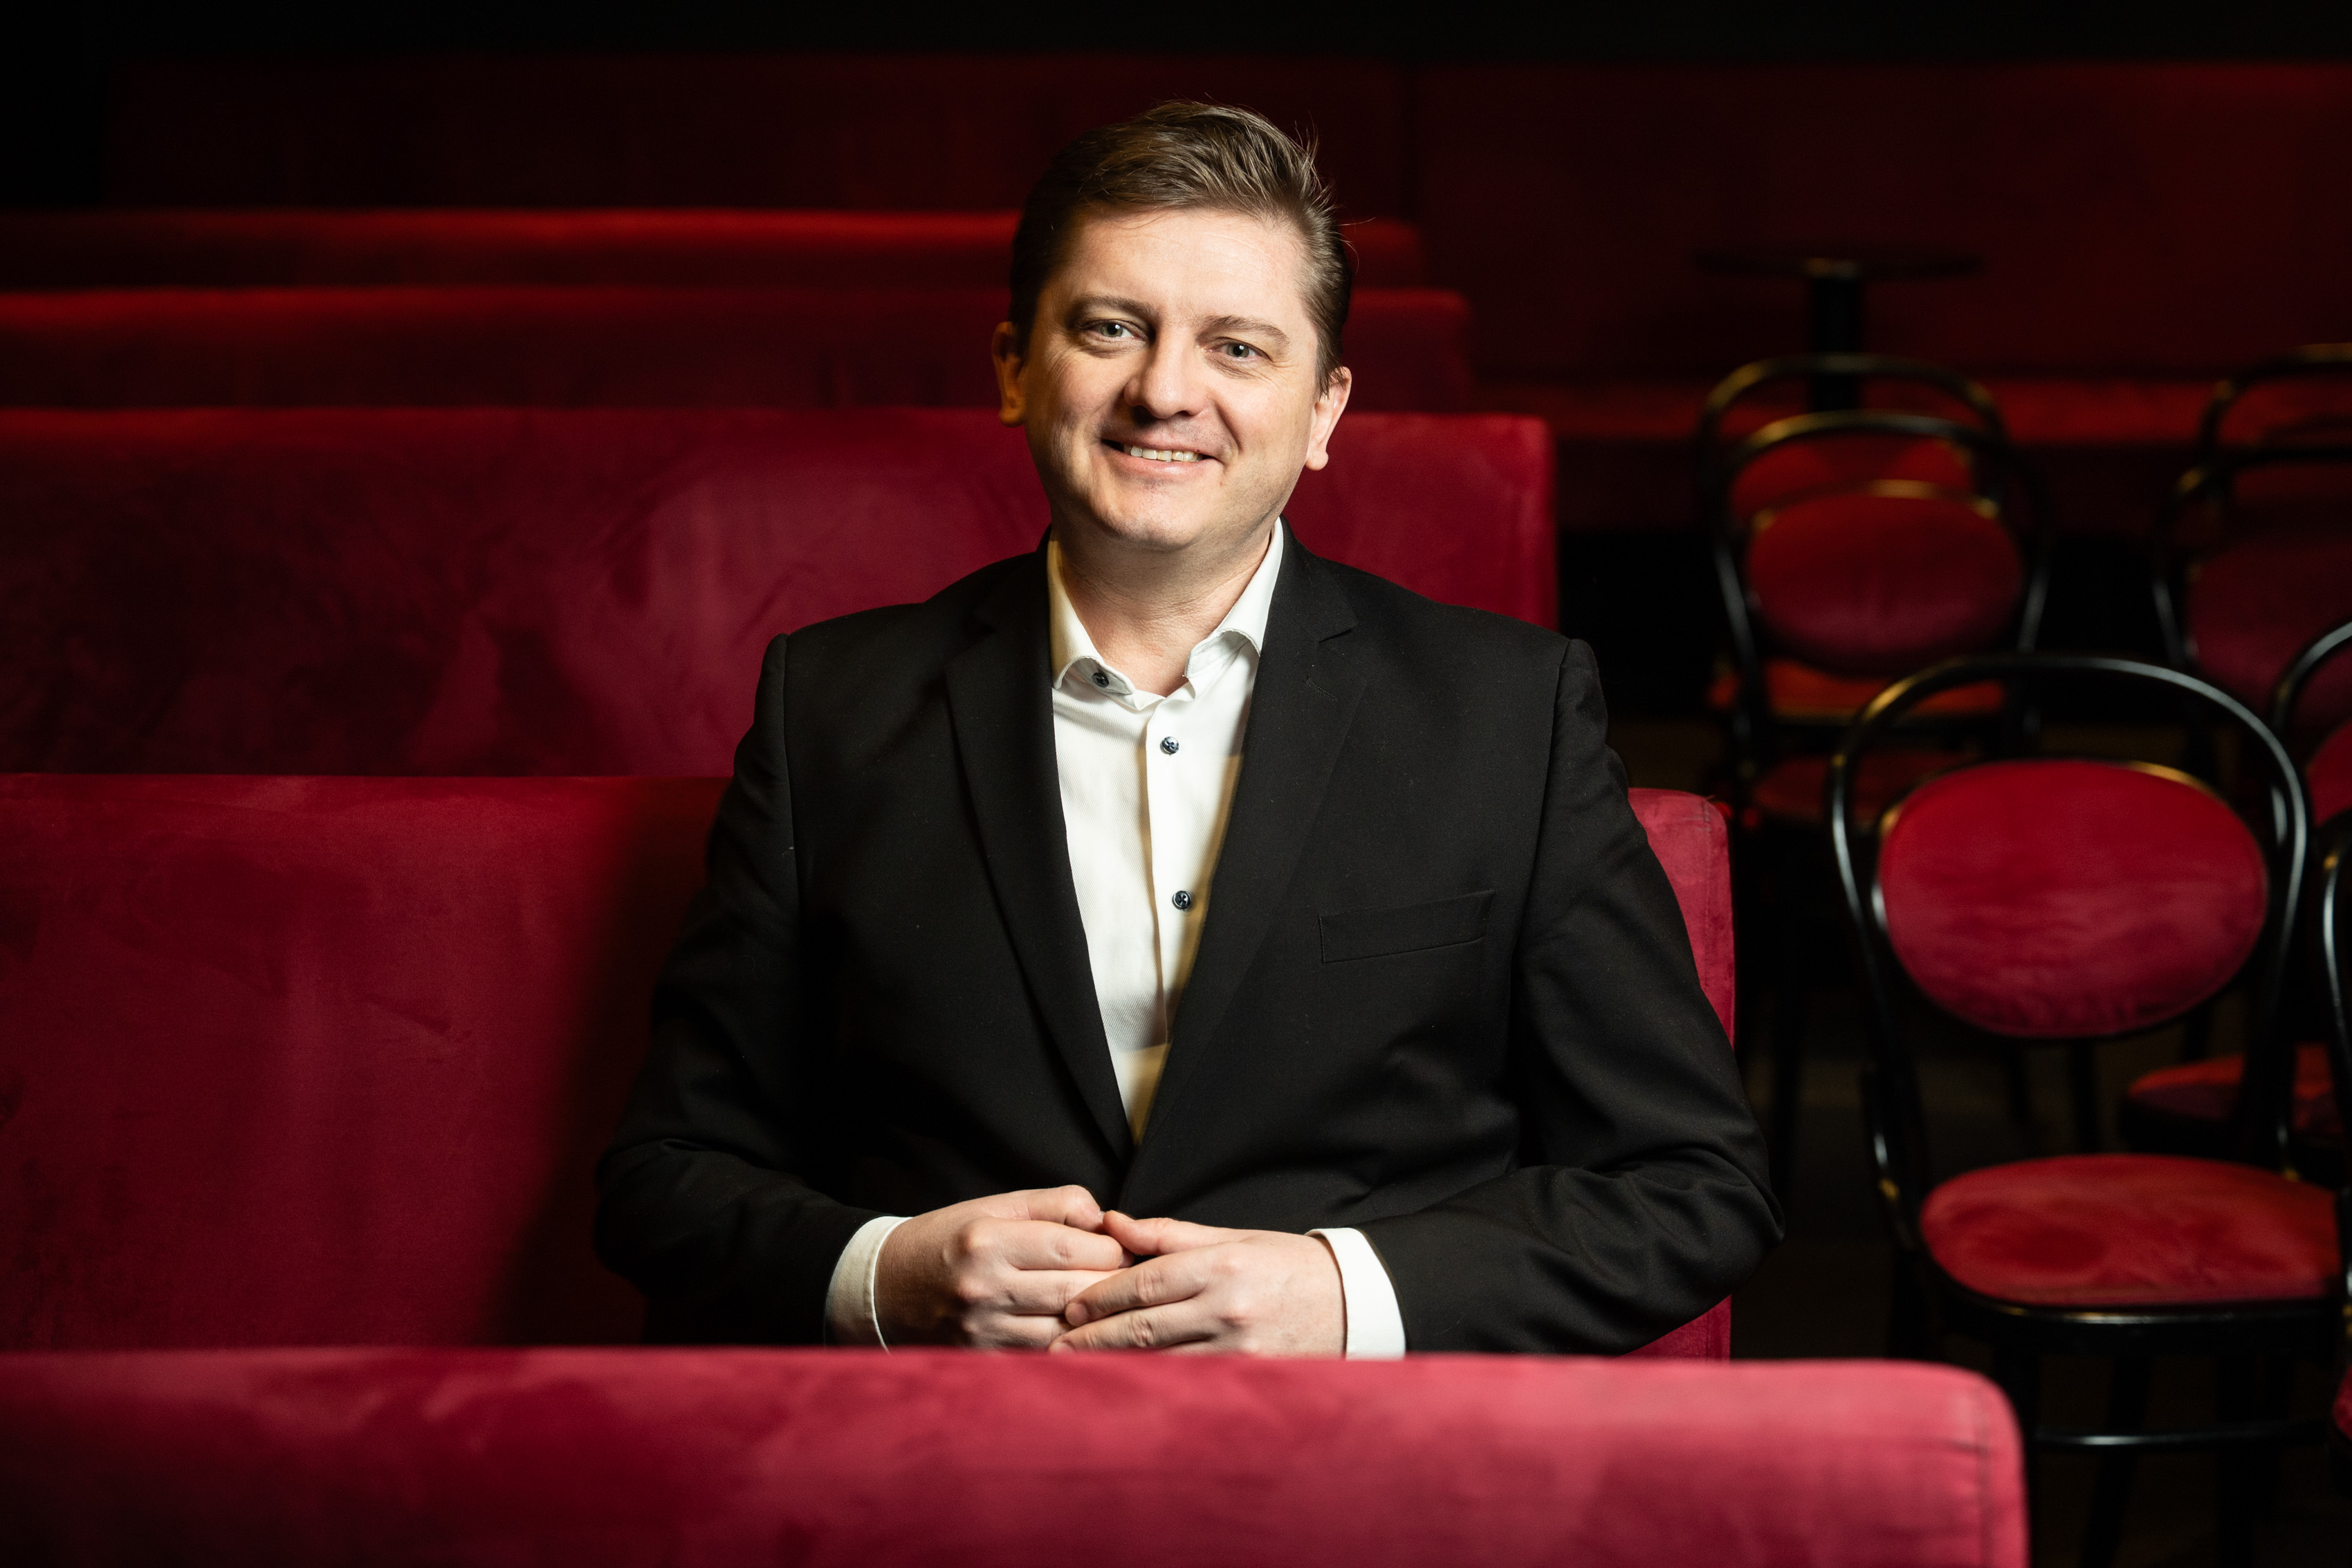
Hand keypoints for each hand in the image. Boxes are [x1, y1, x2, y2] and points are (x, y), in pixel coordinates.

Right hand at [875, 1185, 1128, 1348]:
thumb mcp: (992, 1207)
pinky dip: (1070, 1344)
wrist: (884, 1290)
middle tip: (1130, 1278)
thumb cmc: (946, 1241)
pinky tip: (1081, 1332)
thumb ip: (1053, 1204)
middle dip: (1113, 1284)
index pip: (1074, 1247)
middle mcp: (984, 1288)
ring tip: (1111, 1305)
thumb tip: (1104, 1218)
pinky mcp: (983, 1359)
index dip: (1111, 1248)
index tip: (1122, 1246)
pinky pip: (1044, 1357)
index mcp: (988, 1241)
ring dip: (1096, 1320)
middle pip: (1077, 1292)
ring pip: (1067, 1330)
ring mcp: (982, 1330)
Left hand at [1052, 1211, 1344, 1355]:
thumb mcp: (1234, 1238)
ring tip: (1074, 1368)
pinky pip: (1188, 1381)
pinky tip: (1123, 1385)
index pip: (1145, 1283)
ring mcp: (1238, 1349)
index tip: (1070, 1306)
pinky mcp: (1248, 1376)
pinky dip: (1151, 1382)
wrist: (1355, 1304)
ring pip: (1159, 1360)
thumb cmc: (1289, 1266)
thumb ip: (1169, 1235)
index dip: (1101, 1296)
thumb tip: (1111, 1223)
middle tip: (1054, 1342)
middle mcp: (1227, 1308)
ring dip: (1112, 1365)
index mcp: (1221, 1265)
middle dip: (1093, 1336)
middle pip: (1143, 1326)